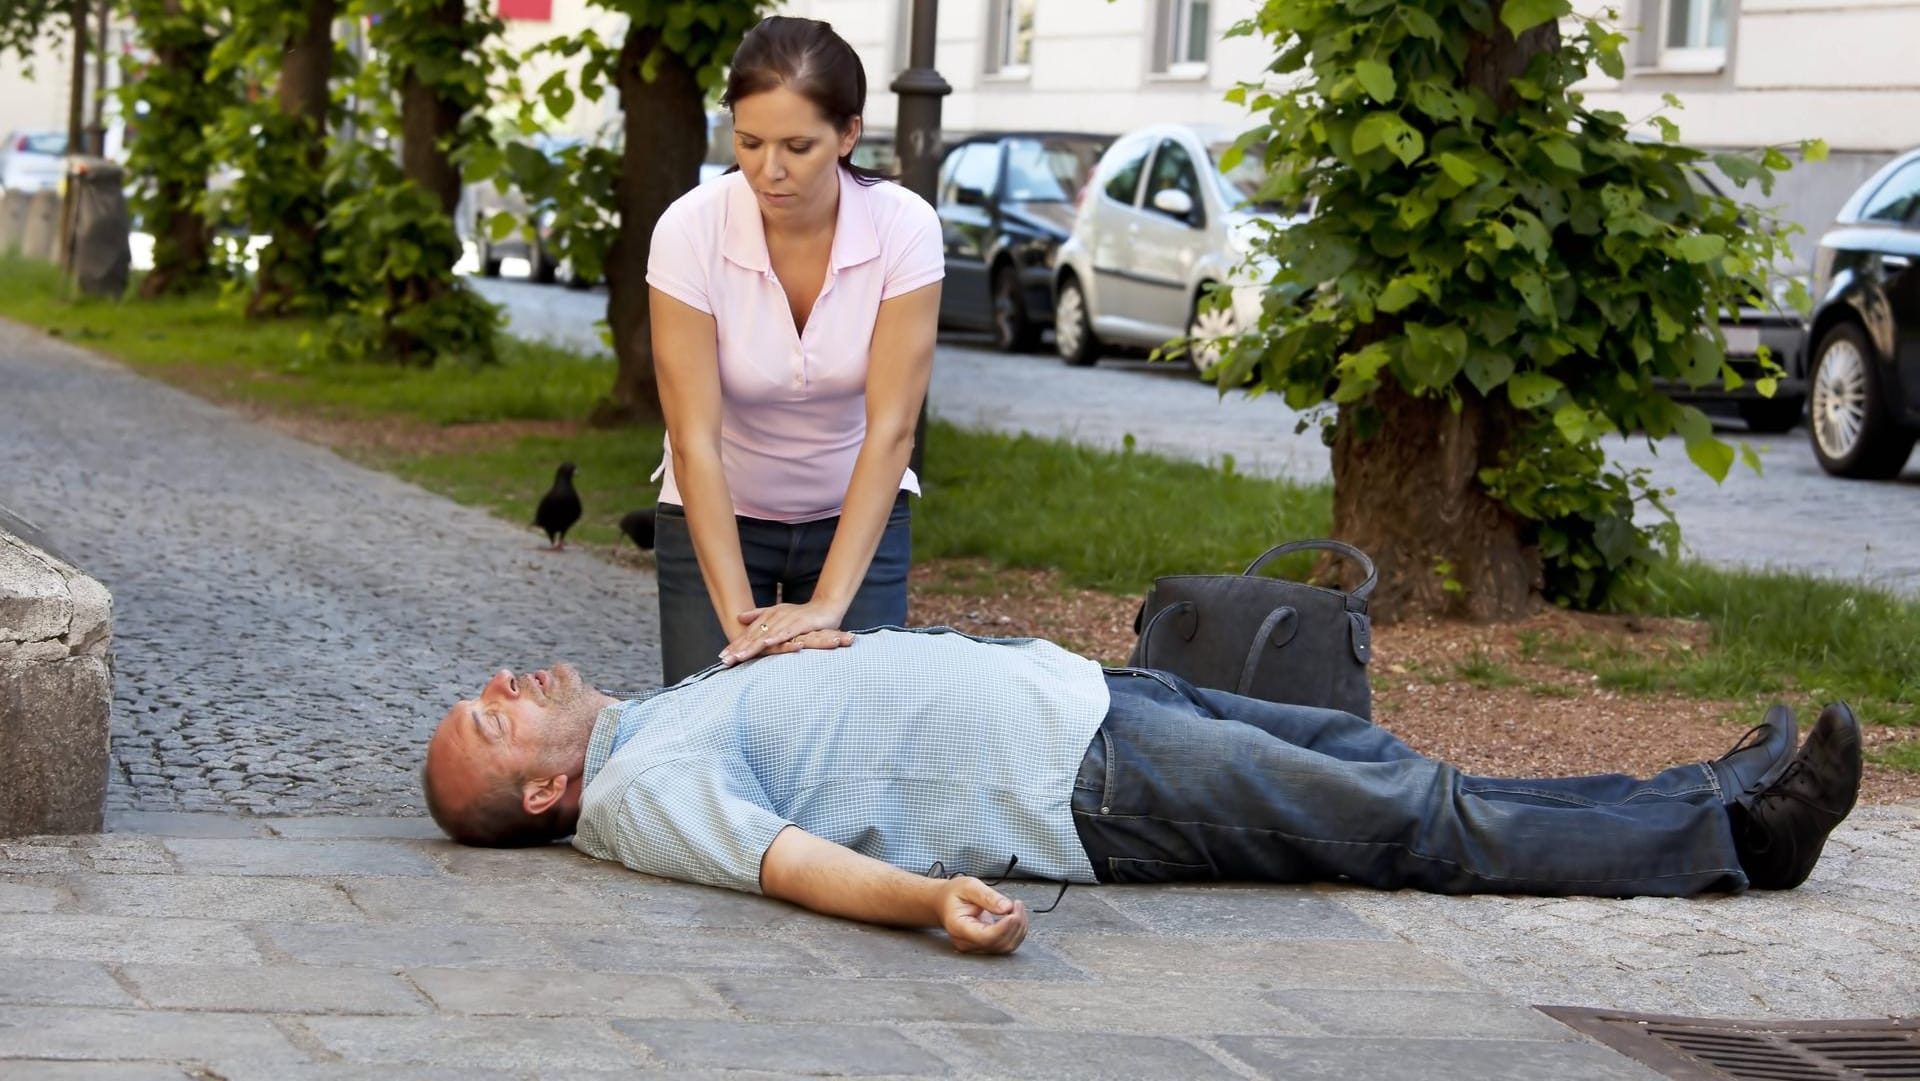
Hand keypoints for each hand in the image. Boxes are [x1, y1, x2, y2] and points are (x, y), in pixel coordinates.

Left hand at [721, 600, 847, 665]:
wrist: (828, 607)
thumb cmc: (803, 615)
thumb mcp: (779, 614)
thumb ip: (759, 615)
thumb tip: (739, 617)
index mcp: (769, 616)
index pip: (749, 634)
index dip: (735, 645)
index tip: (722, 657)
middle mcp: (776, 617)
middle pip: (754, 635)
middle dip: (739, 649)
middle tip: (725, 661)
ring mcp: (788, 619)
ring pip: (767, 635)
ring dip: (752, 646)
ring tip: (739, 657)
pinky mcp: (801, 623)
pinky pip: (787, 632)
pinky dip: (776, 638)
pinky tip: (766, 644)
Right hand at [937, 876, 1028, 954]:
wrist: (944, 903)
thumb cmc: (955, 894)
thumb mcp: (970, 886)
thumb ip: (987, 896)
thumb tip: (1007, 908)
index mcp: (958, 927)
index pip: (985, 937)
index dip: (1004, 927)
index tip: (1014, 911)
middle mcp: (965, 942)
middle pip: (998, 943)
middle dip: (1015, 925)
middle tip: (1017, 904)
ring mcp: (975, 947)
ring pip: (1006, 946)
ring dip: (1018, 928)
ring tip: (1016, 908)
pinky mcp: (984, 947)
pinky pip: (1006, 945)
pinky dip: (1016, 931)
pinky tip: (1015, 917)